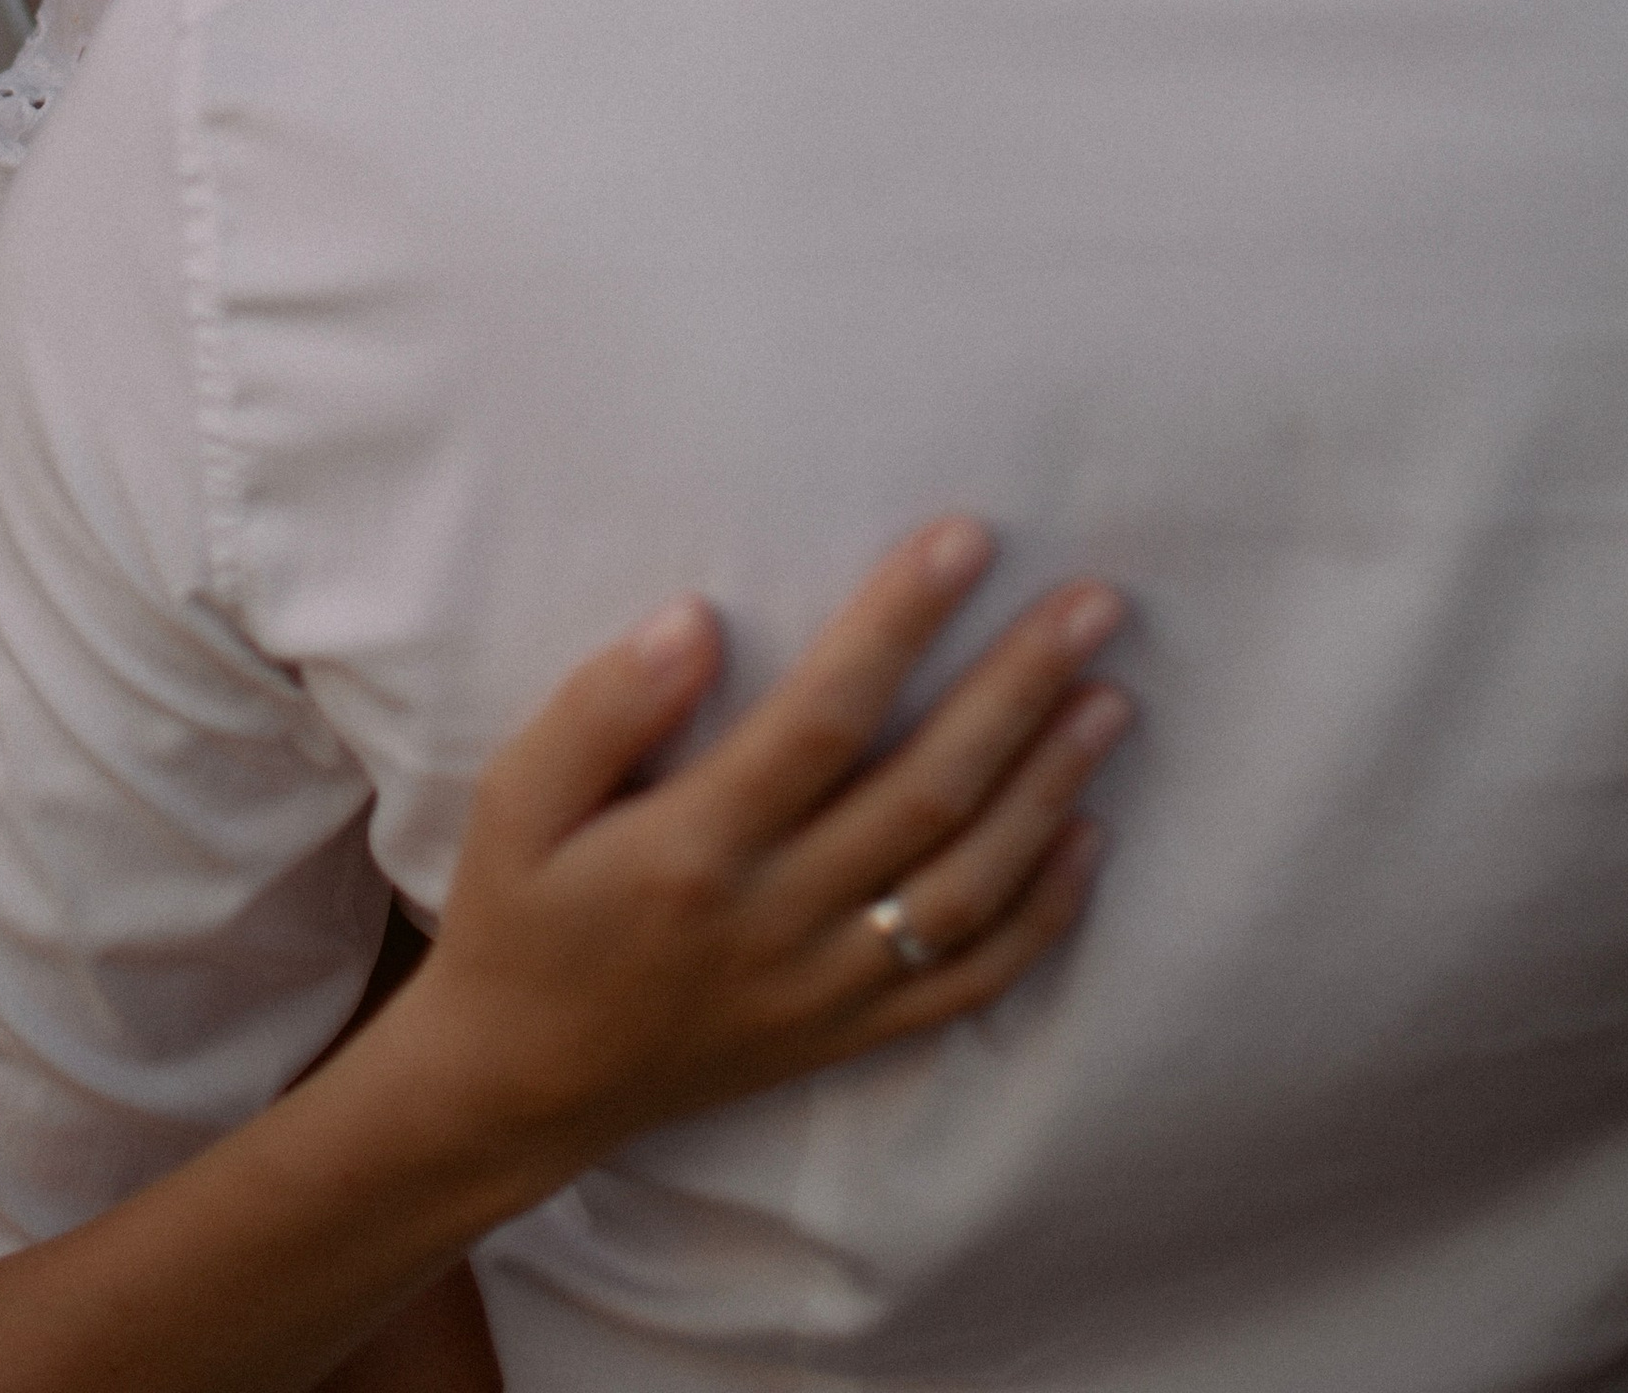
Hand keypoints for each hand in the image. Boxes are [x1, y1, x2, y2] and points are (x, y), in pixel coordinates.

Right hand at [380, 522, 1126, 1192]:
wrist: (517, 1088)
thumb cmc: (519, 917)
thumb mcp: (515, 801)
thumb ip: (601, 708)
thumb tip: (697, 620)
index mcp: (693, 851)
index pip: (824, 721)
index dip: (900, 626)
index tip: (965, 539)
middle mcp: (775, 921)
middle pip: (927, 795)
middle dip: (1020, 690)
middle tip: (1094, 605)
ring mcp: (822, 988)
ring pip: (968, 887)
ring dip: (1049, 789)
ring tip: (1111, 700)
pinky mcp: (847, 1035)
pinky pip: (967, 983)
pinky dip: (1041, 916)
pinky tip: (1088, 838)